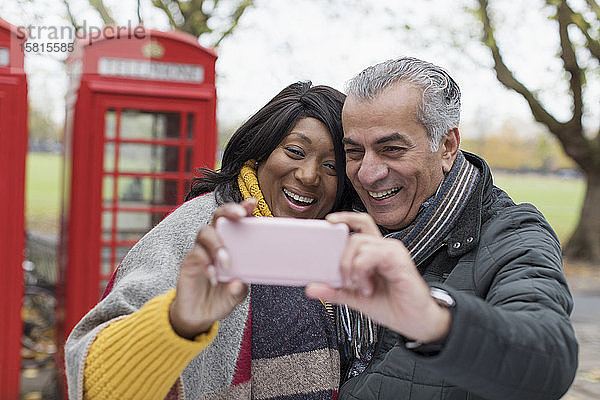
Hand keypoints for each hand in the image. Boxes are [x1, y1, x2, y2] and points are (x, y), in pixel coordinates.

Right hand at [169, 199, 256, 338]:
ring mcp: (201, 250)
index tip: (252, 203)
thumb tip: (239, 282)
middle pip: (218, 216)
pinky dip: (205, 263)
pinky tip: (213, 276)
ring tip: (226, 262)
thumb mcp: (237, 295)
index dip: (243, 209)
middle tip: (239, 215)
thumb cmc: (222, 297)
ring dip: (217, 244)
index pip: (237, 221)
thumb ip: (240, 289)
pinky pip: (195, 254)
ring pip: (205, 232)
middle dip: (228, 211)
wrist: (199, 315)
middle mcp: (216, 242)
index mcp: (232, 244)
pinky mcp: (189, 261)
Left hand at [305, 212, 450, 342]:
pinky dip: (362, 269)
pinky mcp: (399, 260)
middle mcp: (384, 248)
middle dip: (342, 259)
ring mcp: (392, 252)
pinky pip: (372, 254)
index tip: (328, 222)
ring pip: (360, 243)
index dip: (344, 219)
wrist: (415, 321)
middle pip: (354, 236)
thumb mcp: (355, 299)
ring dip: (351, 266)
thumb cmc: (392, 306)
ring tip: (358, 286)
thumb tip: (312, 288)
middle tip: (344, 280)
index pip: (359, 225)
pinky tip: (367, 286)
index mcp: (374, 253)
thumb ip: (335, 291)